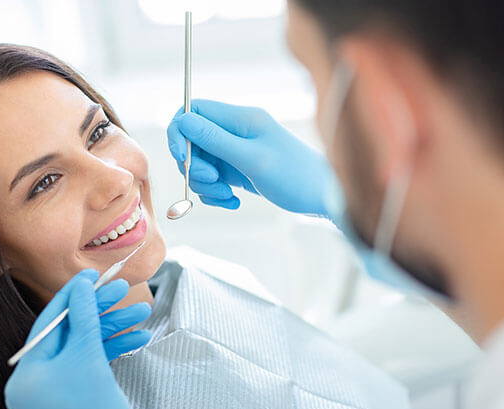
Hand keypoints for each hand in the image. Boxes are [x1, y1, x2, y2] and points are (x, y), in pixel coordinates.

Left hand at [4, 270, 148, 408]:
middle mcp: (33, 381)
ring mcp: (52, 392)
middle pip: (68, 333)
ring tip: (141, 314)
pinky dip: (109, 354)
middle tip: (124, 291)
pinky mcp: (71, 401)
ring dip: (111, 331)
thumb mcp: (90, 363)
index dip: (75, 294)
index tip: (94, 274)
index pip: (50, 321)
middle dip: (100, 312)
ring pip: (82, 349)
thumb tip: (81, 285)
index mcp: (27, 372)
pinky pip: (87, 368)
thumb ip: (85, 320)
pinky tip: (135, 340)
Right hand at [166, 99, 328, 214]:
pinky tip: (233, 201)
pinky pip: (212, 180)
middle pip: (192, 141)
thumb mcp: (253, 159)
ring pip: (200, 163)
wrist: (323, 198)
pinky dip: (215, 194)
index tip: (183, 158)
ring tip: (226, 195)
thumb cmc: (297, 176)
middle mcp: (236, 131)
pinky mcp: (239, 170)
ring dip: (204, 184)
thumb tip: (183, 121)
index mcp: (241, 119)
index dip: (180, 133)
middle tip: (213, 181)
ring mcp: (236, 151)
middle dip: (194, 165)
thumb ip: (216, 140)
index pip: (193, 111)